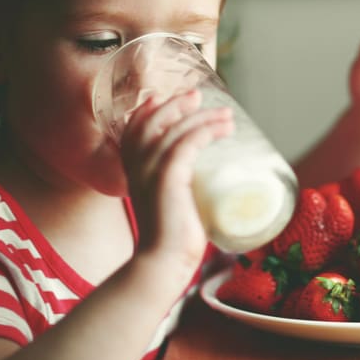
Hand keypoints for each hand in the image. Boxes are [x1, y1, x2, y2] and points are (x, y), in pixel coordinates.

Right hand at [119, 91, 233, 273]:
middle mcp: (137, 165)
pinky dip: (206, 131)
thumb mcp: (168, 202)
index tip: (175, 99)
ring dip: (204, 117)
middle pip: (153, 119)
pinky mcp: (168, 178)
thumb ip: (176, 187)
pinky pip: (187, 143)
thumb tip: (205, 180)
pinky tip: (223, 129)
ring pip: (176, 129)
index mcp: (132, 168)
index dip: (152, 108)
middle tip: (201, 97)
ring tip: (227, 116)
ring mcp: (150, 170)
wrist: (162, 262)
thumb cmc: (171, 237)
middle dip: (178, 104)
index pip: (135, 127)